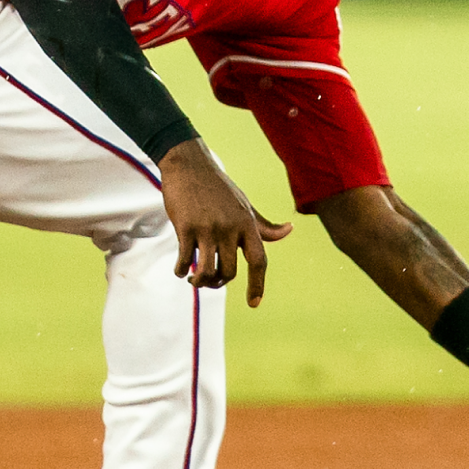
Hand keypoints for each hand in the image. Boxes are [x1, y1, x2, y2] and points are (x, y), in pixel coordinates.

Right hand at [159, 139, 292, 306]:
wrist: (188, 164)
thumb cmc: (218, 187)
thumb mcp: (245, 205)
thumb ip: (263, 224)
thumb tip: (288, 231)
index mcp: (247, 224)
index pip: (259, 261)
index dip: (258, 285)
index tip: (254, 304)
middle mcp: (231, 227)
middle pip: (229, 272)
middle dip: (218, 284)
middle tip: (208, 282)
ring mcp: (208, 228)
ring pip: (208, 271)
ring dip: (200, 282)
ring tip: (193, 279)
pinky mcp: (186, 227)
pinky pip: (186, 261)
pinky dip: (181, 271)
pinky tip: (179, 270)